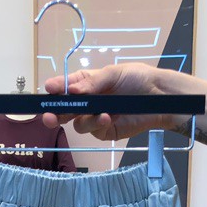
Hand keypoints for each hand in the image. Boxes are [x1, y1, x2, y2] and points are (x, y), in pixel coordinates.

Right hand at [42, 63, 193, 140]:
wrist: (158, 97)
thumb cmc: (137, 79)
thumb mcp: (113, 74)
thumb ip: (92, 84)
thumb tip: (71, 90)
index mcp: (86, 84)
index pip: (65, 87)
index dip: (56, 89)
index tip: (49, 89)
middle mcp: (88, 102)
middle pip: (64, 110)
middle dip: (55, 113)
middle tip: (49, 116)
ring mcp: (95, 118)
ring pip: (78, 124)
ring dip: (85, 119)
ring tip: (101, 114)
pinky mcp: (105, 132)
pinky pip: (94, 132)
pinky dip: (99, 125)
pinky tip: (109, 118)